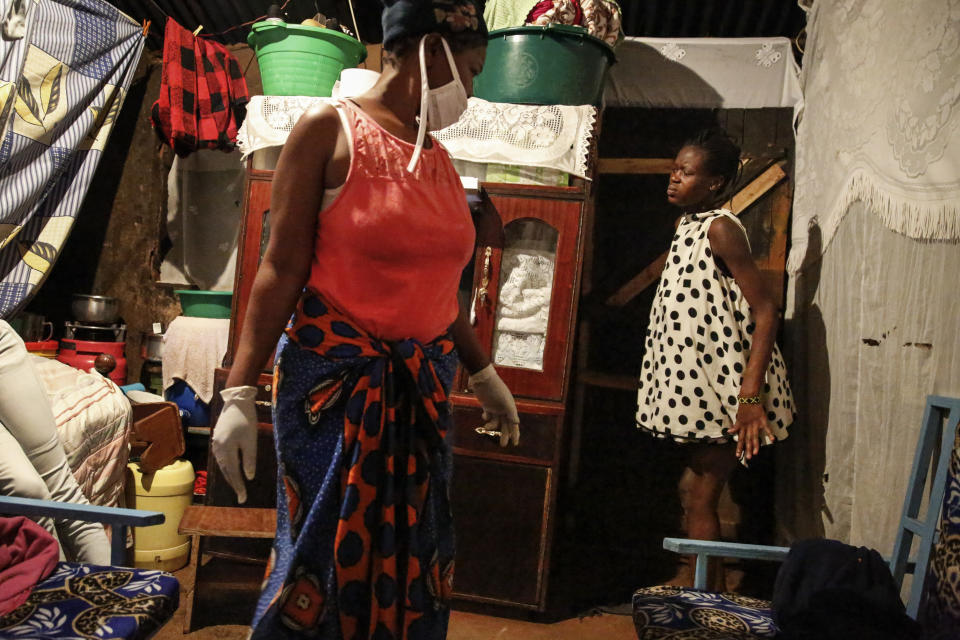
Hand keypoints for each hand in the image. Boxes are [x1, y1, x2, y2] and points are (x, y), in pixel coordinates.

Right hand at [211, 385, 257, 503]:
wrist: (236, 401)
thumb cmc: (246, 420)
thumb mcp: (251, 441)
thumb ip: (249, 459)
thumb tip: (249, 478)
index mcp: (225, 450)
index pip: (232, 473)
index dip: (238, 486)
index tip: (243, 498)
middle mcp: (217, 449)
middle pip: (225, 471)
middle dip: (234, 484)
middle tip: (241, 497)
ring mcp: (216, 444)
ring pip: (222, 465)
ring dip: (230, 476)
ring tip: (237, 487)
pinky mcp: (217, 439)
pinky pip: (221, 458)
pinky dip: (227, 467)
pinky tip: (232, 470)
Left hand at [467, 364, 519, 446]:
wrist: (483, 377)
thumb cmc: (495, 388)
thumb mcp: (504, 401)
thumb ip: (511, 411)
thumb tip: (517, 423)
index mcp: (510, 408)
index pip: (514, 424)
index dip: (515, 434)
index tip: (515, 444)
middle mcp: (503, 409)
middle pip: (505, 425)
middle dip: (504, 435)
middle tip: (503, 445)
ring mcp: (495, 407)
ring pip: (496, 421)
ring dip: (492, 426)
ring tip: (486, 427)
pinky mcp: (487, 405)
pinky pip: (488, 415)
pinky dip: (486, 418)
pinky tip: (484, 416)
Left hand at [728, 402, 773, 461]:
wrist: (748, 398)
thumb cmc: (743, 409)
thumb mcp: (738, 418)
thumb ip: (736, 426)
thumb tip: (729, 432)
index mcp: (742, 426)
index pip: (740, 439)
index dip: (739, 447)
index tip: (738, 456)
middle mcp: (748, 427)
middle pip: (747, 439)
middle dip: (747, 449)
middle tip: (748, 458)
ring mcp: (755, 424)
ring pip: (755, 436)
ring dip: (755, 445)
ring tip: (755, 453)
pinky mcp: (762, 420)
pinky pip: (767, 428)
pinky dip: (770, 433)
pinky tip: (773, 440)